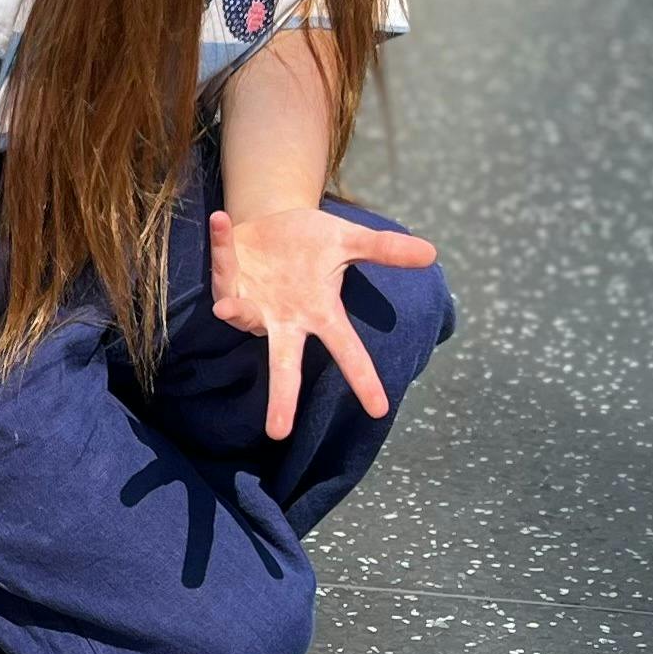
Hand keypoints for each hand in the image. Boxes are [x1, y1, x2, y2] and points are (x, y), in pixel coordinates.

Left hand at [205, 207, 441, 442]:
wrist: (273, 223)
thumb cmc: (312, 242)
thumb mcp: (349, 241)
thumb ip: (385, 250)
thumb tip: (432, 253)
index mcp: (319, 313)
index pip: (346, 350)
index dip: (362, 378)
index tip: (379, 408)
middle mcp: (285, 321)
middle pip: (285, 365)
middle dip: (282, 397)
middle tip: (279, 432)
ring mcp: (254, 307)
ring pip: (243, 316)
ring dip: (238, 312)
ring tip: (227, 309)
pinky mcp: (227, 285)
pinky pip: (222, 269)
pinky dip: (220, 246)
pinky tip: (219, 221)